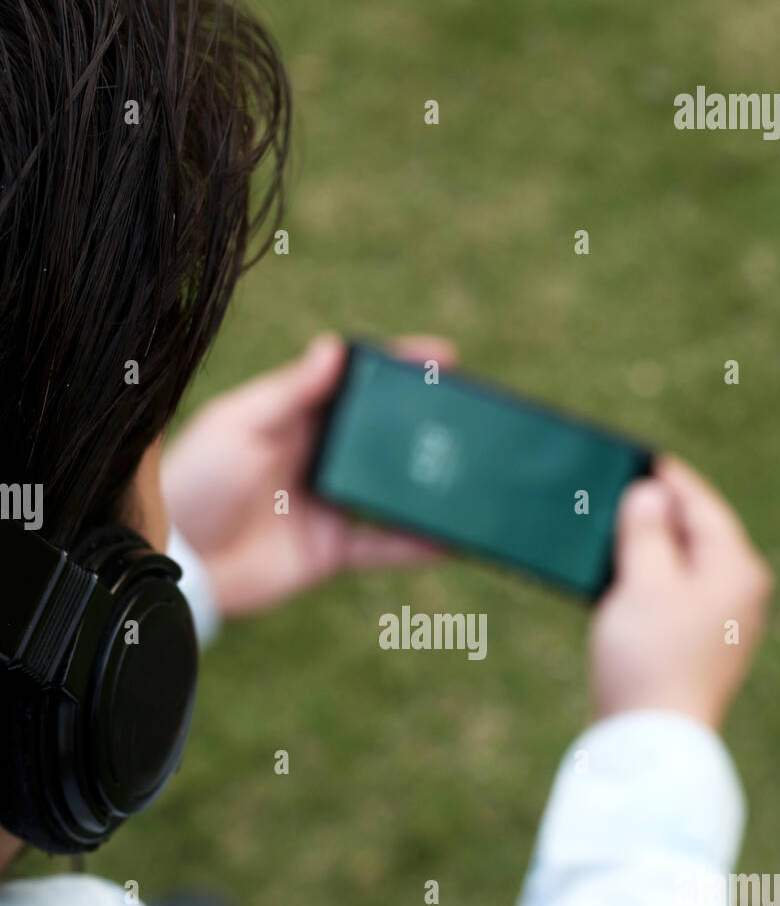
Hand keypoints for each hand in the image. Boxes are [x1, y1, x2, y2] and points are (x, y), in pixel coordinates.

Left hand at [162, 333, 454, 615]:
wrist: (178, 557)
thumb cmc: (196, 479)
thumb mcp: (240, 425)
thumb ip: (290, 392)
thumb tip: (336, 348)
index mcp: (297, 416)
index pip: (357, 383)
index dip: (400, 367)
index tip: (445, 356)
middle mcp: (319, 456)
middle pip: (384, 436)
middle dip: (428, 425)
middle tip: (475, 415)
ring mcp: (330, 504)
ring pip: (393, 491)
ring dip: (431, 484)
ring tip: (476, 472)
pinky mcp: (332, 551)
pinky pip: (386, 547)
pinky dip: (419, 544)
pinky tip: (455, 538)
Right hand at [590, 457, 772, 730]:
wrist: (649, 742)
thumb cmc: (648, 658)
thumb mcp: (642, 580)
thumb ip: (646, 530)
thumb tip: (649, 494)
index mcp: (735, 568)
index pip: (701, 505)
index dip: (666, 479)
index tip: (637, 458)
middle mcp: (736, 595)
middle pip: (692, 536)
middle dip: (651, 515)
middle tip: (612, 492)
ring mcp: (717, 626)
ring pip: (677, 570)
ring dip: (641, 551)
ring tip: (602, 533)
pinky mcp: (693, 651)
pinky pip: (667, 600)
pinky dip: (640, 584)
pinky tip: (609, 583)